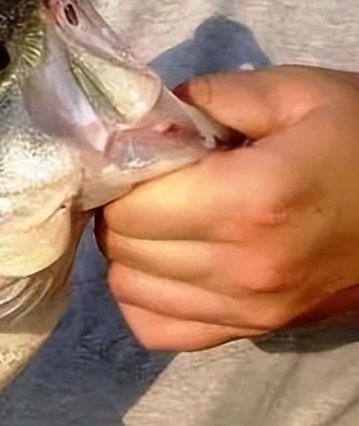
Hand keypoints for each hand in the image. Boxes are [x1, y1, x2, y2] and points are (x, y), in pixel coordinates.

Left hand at [97, 65, 358, 350]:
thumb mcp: (304, 94)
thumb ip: (219, 96)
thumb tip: (148, 113)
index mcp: (251, 200)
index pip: (133, 206)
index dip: (121, 179)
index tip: (137, 159)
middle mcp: (243, 265)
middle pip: (125, 248)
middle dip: (121, 213)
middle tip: (145, 187)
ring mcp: (248, 308)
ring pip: (130, 290)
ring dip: (128, 254)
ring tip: (157, 222)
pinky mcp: (253, 331)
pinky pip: (157, 330)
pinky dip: (145, 299)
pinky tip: (165, 266)